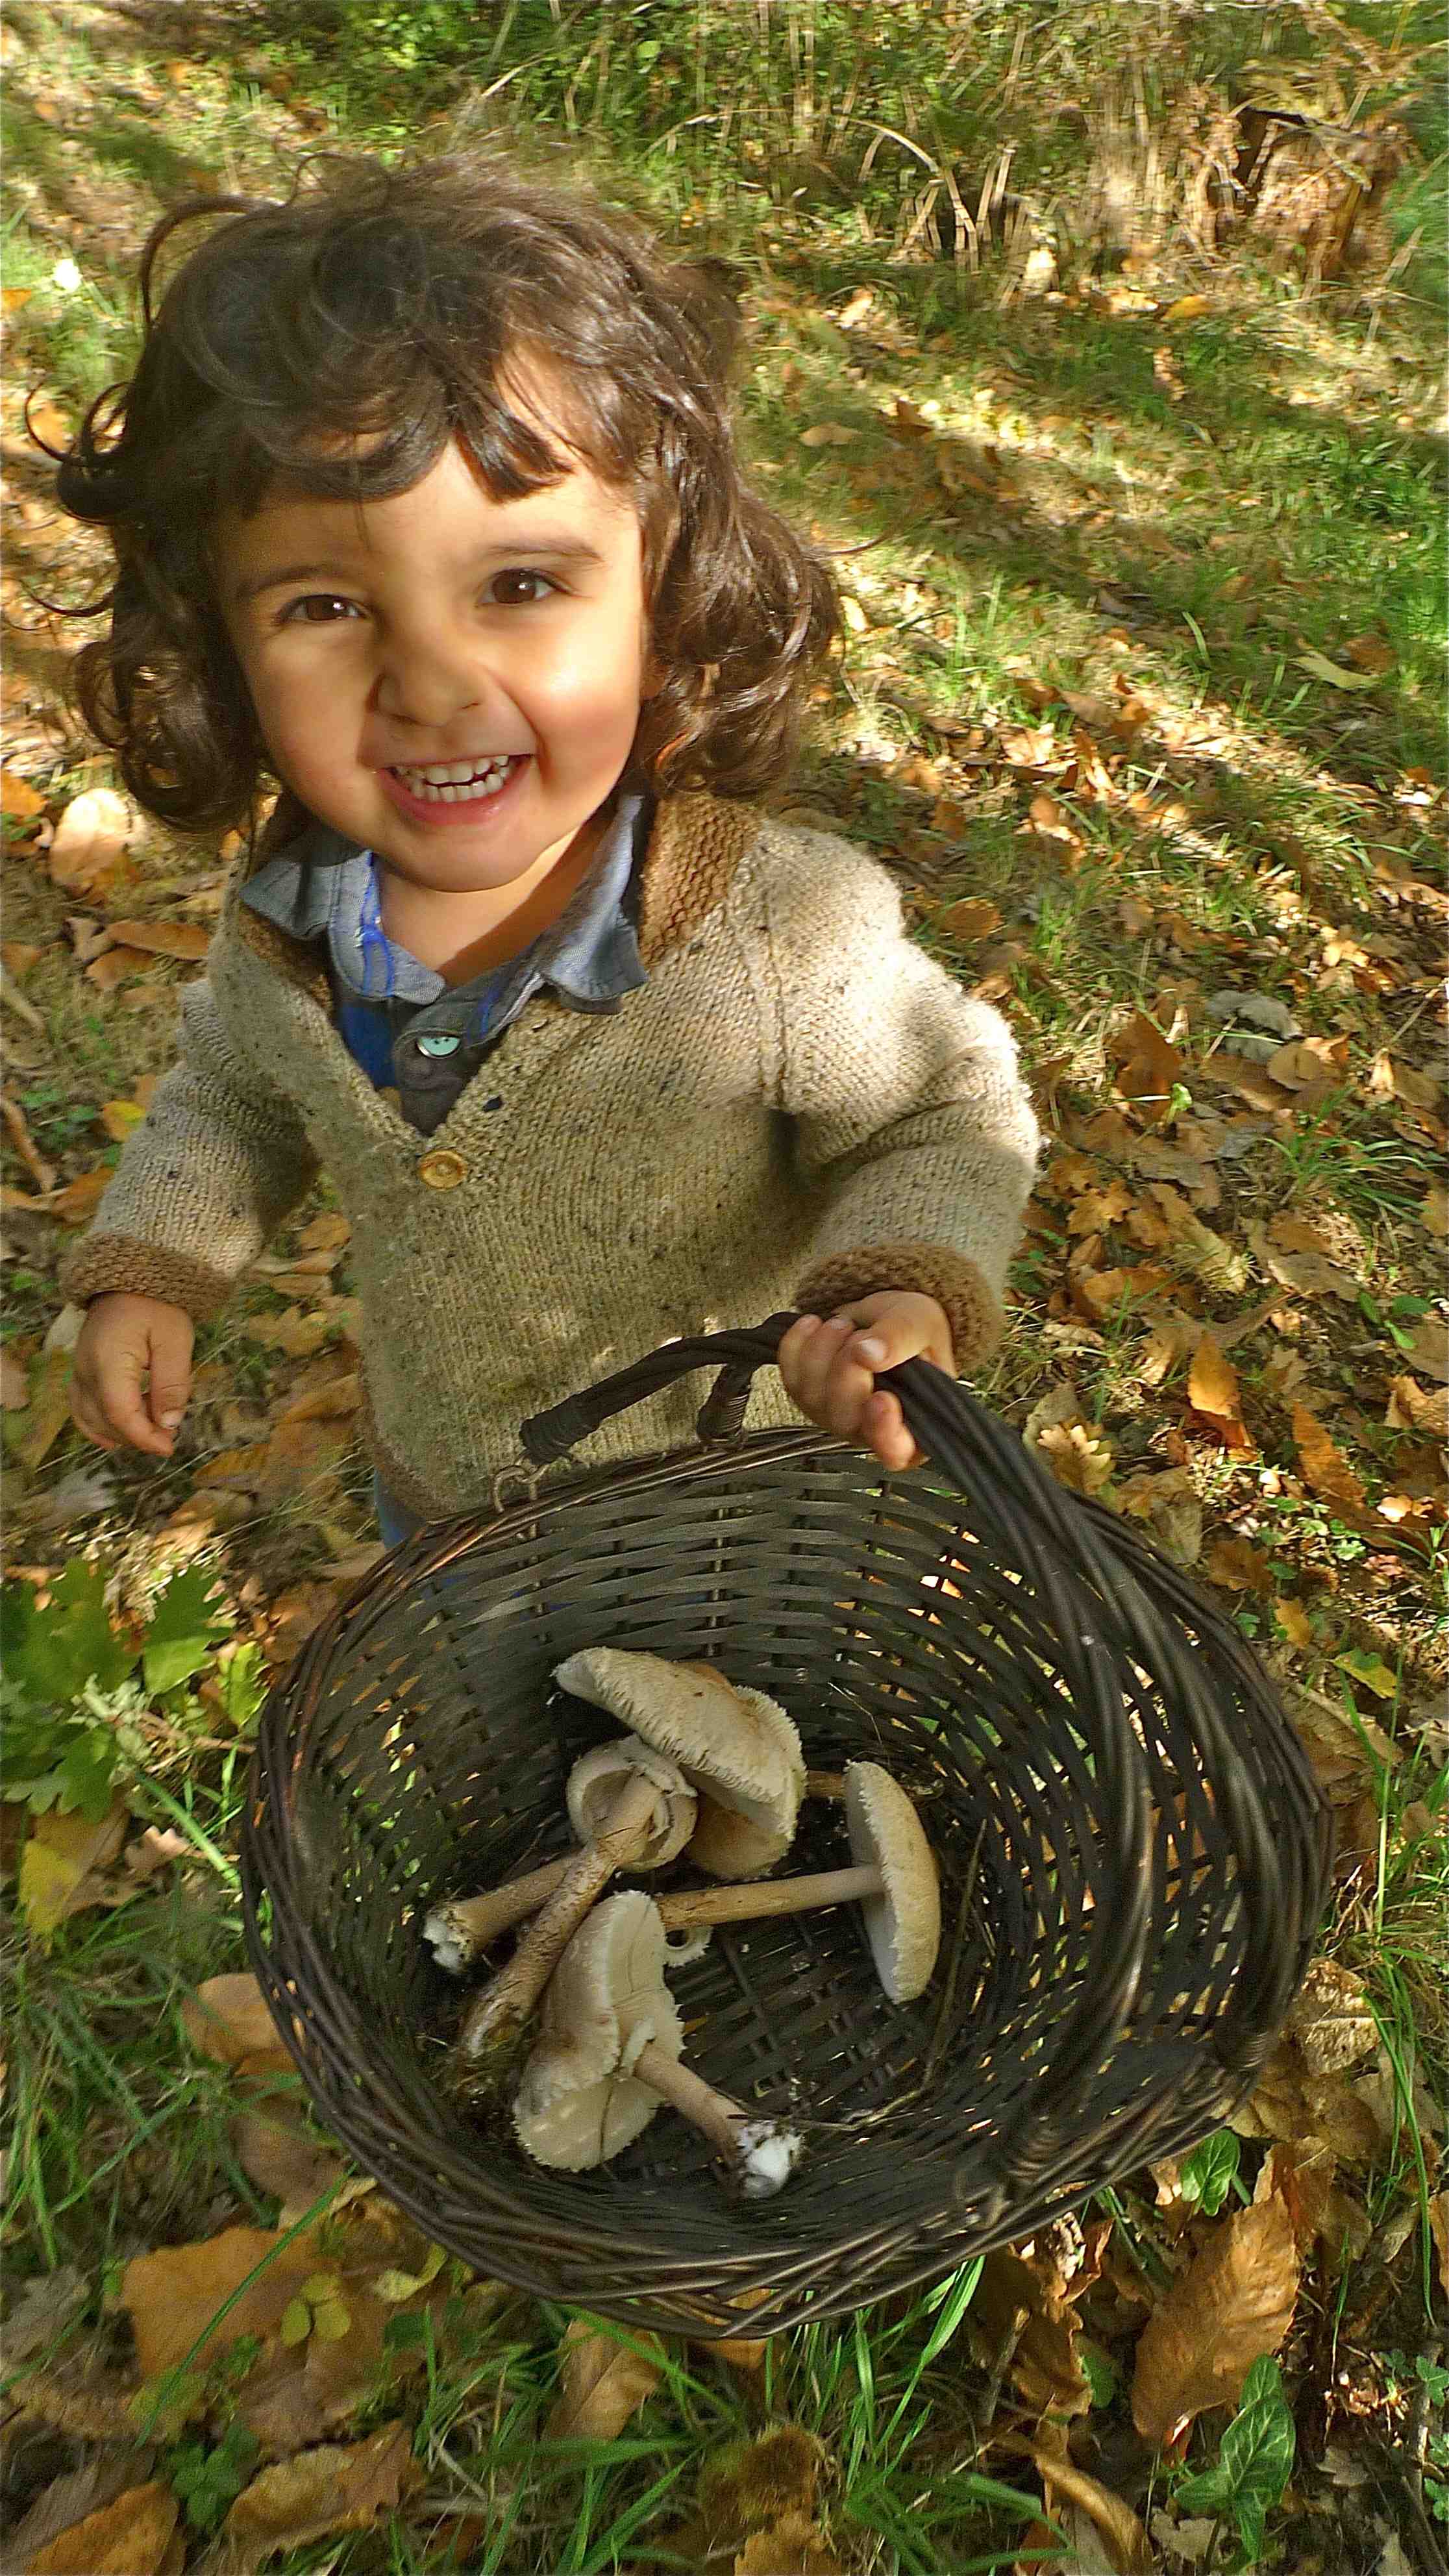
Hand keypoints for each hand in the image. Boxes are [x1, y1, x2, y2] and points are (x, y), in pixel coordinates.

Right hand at [71, 1293, 194, 1457]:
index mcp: (109, 1361)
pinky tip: (116, 1438)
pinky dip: (96, 1425)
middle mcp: (86, 1370)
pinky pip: (80, 1406)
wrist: (132, 1278)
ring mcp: (79, 1370)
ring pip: (91, 1417)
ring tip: (151, 1432)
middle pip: (106, 1420)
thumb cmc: (157, 1306)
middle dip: (138, 1436)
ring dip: (121, 1432)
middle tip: (169, 1436)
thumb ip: (172, 1383)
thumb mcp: (176, 1340)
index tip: (169, 1447)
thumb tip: (169, 1423)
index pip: (121, 1413)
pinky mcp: (80, 1369)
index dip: (144, 1437)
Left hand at [777, 1292, 954, 1471]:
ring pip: (812, 1398)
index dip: (884, 1432)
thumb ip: (901, 1339)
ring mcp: (837, 1415)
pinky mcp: (810, 1396)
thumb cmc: (918, 1329)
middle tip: (860, 1337)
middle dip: (846, 1371)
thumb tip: (871, 1354)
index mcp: (914, 1424)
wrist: (890, 1316)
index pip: (896, 1449)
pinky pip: (790, 1377)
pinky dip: (796, 1346)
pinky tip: (814, 1325)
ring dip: (821, 1352)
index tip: (881, 1399)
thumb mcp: (922, 1324)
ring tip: (844, 1325)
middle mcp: (872, 1428)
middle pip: (845, 1420)